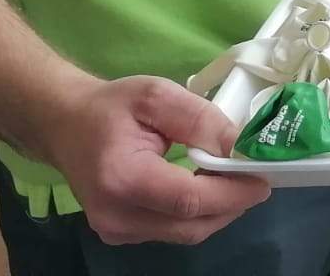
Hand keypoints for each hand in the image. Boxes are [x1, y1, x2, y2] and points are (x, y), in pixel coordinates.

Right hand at [36, 75, 269, 245]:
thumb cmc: (111, 107)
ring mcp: (115, 231)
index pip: (187, 200)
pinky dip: (198, 214)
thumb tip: (240, 146)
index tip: (263, 178)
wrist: (66, 125)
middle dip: (232, 204)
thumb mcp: (157, 95)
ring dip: (218, 210)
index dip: (231, 193)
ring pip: (185, 234)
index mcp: (122, 178)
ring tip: (236, 178)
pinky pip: (172, 231)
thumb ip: (199, 119)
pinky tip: (209, 187)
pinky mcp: (120, 235)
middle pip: (191, 225)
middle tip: (257, 177)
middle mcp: (116, 215)